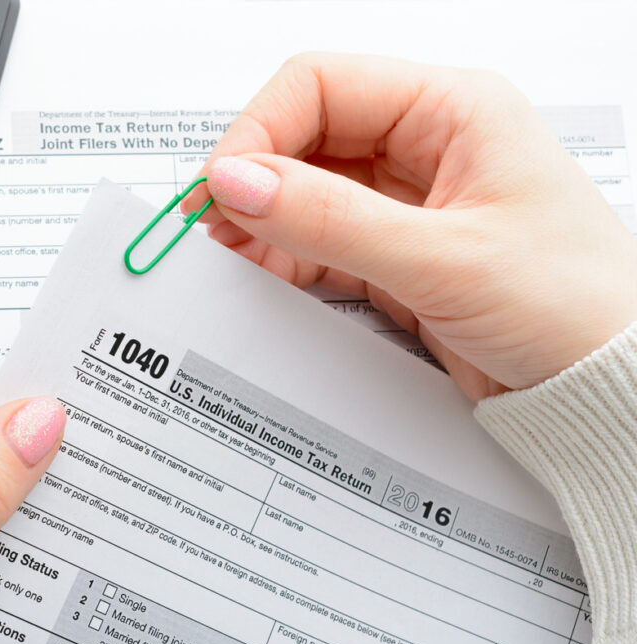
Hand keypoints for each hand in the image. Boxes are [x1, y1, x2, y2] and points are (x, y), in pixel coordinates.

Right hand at [183, 53, 636, 400]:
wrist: (605, 387)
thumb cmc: (571, 306)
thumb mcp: (441, 258)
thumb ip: (328, 218)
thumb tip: (235, 181)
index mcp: (451, 110)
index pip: (320, 86)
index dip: (259, 132)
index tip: (221, 189)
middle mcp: (426, 144)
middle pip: (304, 136)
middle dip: (253, 179)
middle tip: (216, 229)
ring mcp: (407, 200)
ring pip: (305, 190)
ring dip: (264, 220)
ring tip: (236, 257)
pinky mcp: (396, 251)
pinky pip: (320, 240)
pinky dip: (286, 257)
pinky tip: (266, 276)